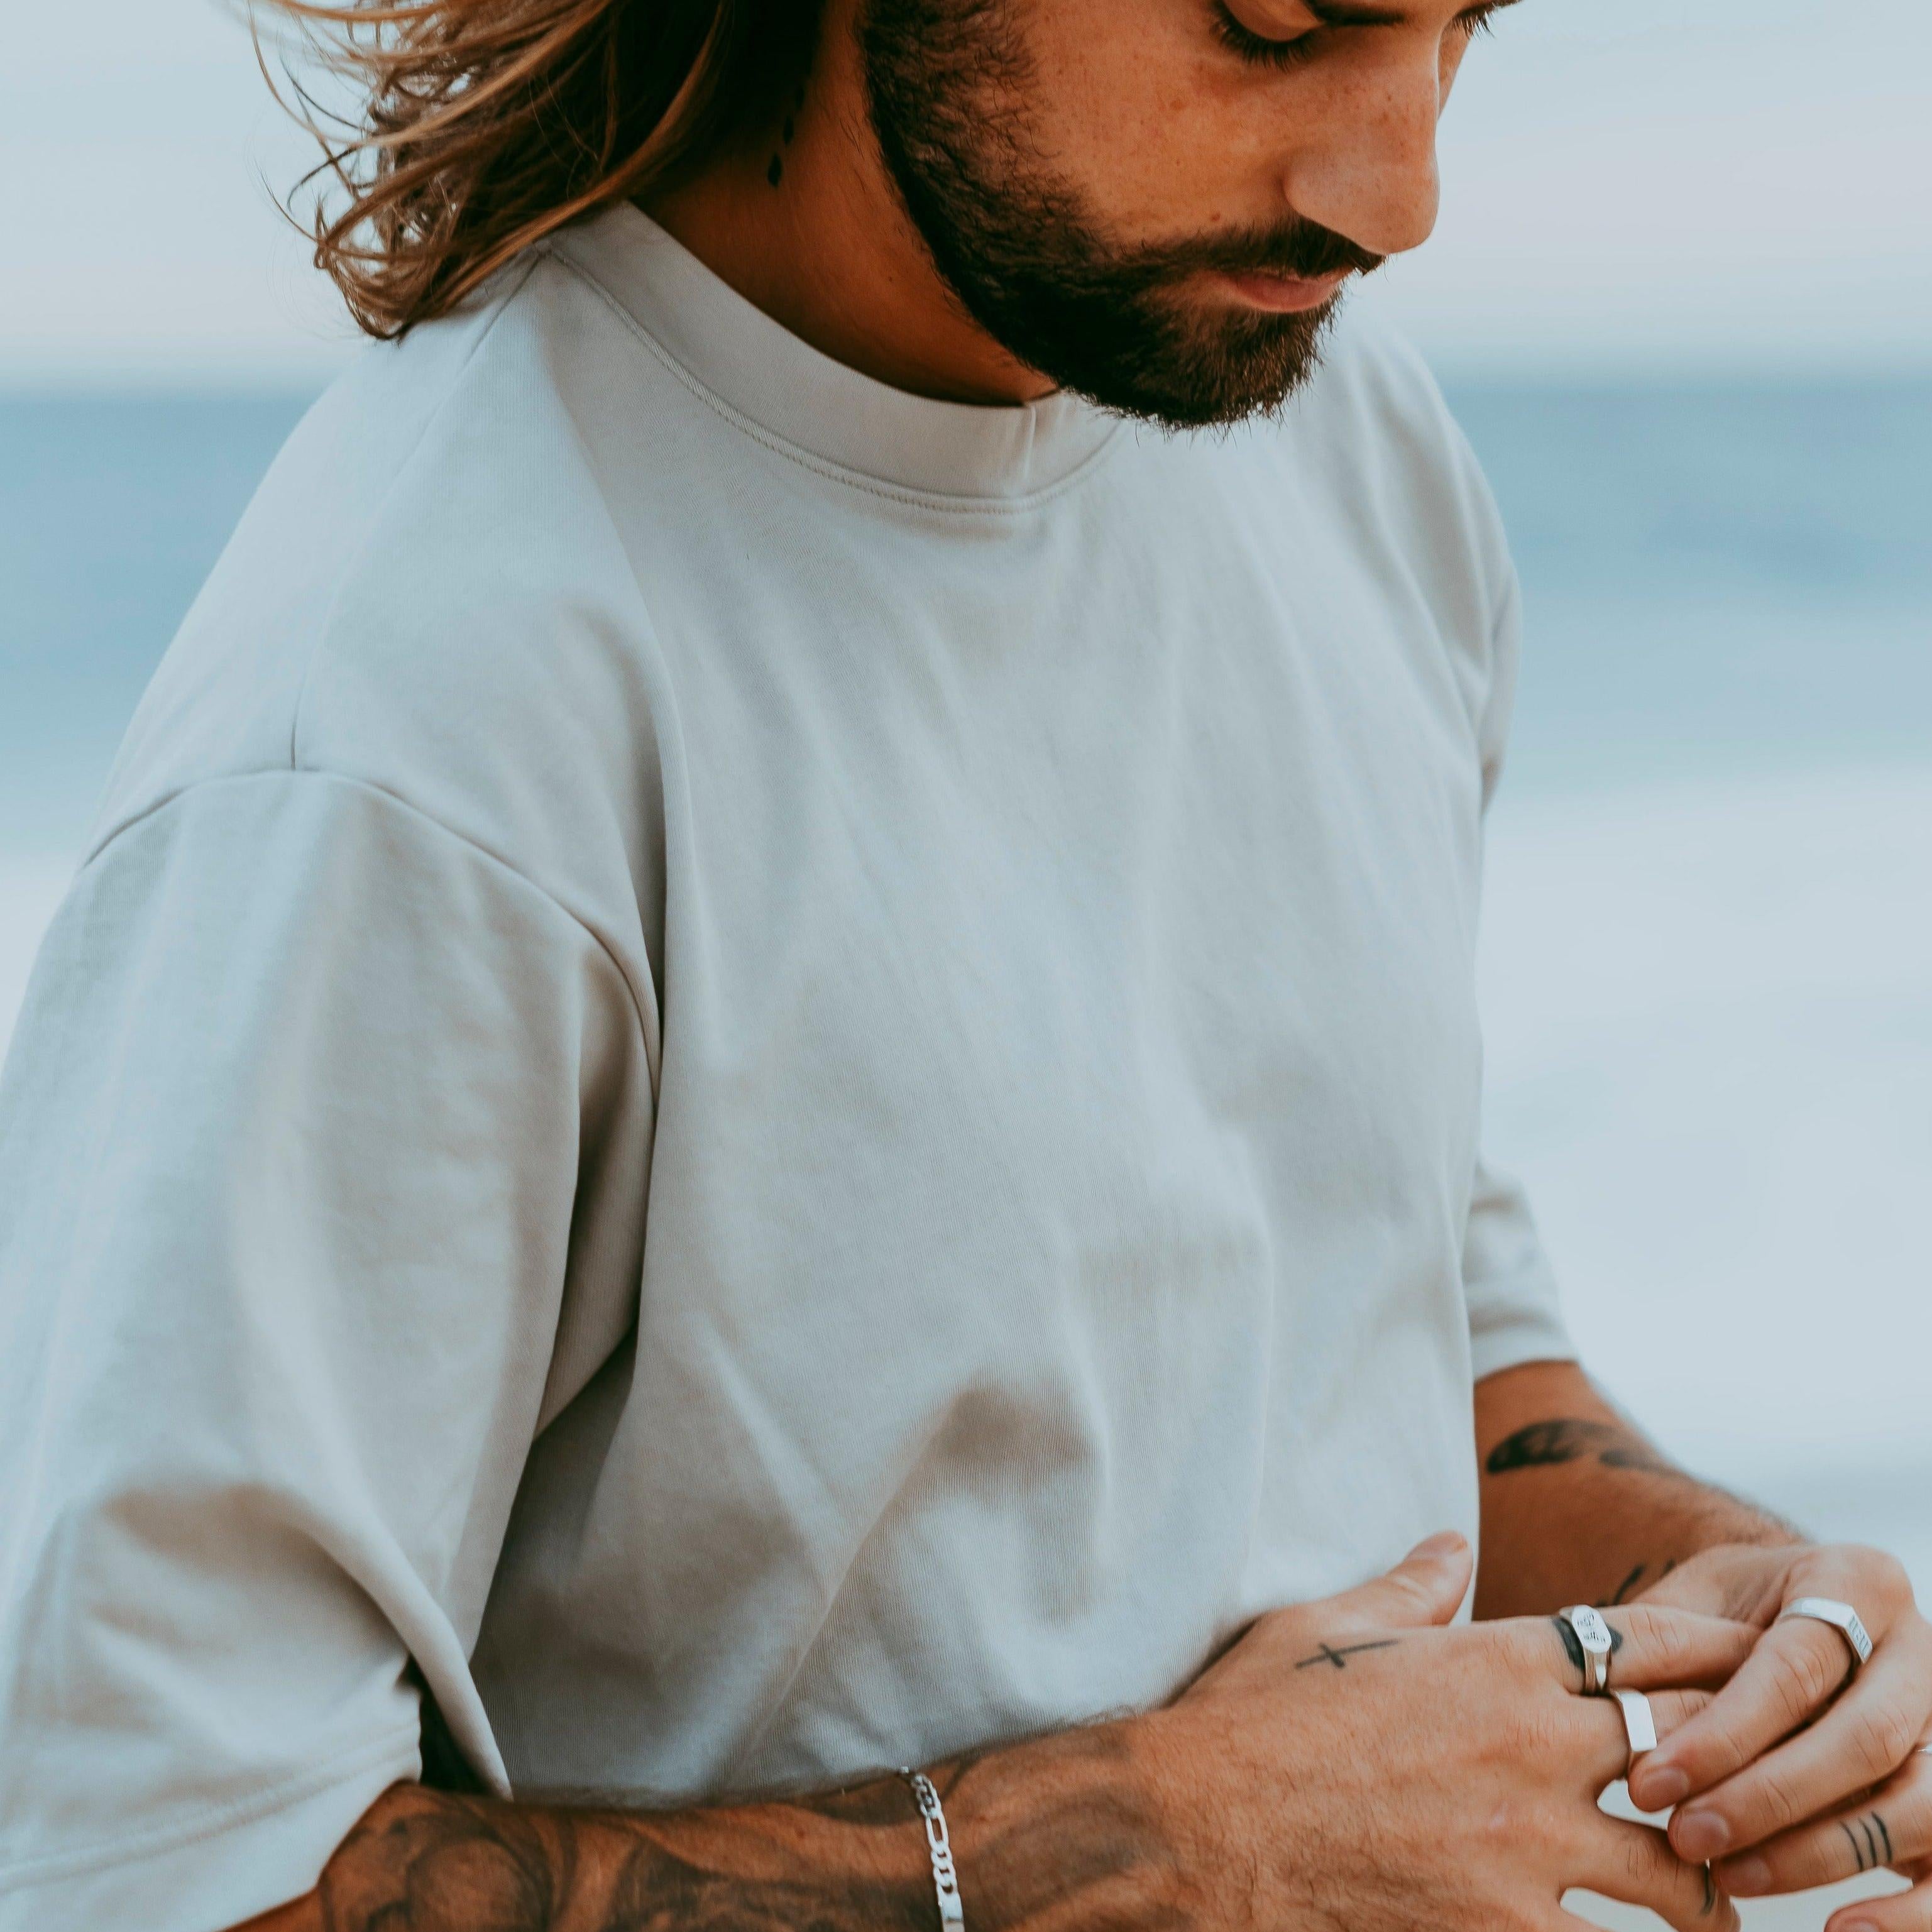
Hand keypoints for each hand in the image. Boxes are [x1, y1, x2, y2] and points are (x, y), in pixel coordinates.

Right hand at [1146, 1533, 1758, 1931]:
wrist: (1192, 1828)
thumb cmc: (1250, 1716)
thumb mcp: (1327, 1625)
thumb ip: (1409, 1589)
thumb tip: (1451, 1545)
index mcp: (1495, 1664)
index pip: (1647, 1642)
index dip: (1710, 1646)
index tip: (1745, 1658)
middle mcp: (1532, 1753)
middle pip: (1690, 1754)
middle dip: (1732, 1769)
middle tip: (1751, 1785)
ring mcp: (1525, 1856)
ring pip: (1676, 1881)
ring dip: (1706, 1892)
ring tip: (1718, 1907)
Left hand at [1627, 1541, 1931, 1929]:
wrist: (1785, 1610)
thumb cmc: (1727, 1610)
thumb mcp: (1694, 1601)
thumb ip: (1667, 1650)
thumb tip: (1616, 1725)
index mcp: (1856, 1582)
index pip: (1792, 1669)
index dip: (1721, 1734)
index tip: (1649, 1784)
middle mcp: (1920, 1649)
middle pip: (1859, 1739)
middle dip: (1765, 1799)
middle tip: (1684, 1838)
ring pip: (1911, 1806)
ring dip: (1816, 1854)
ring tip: (1728, 1877)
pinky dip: (1905, 1912)